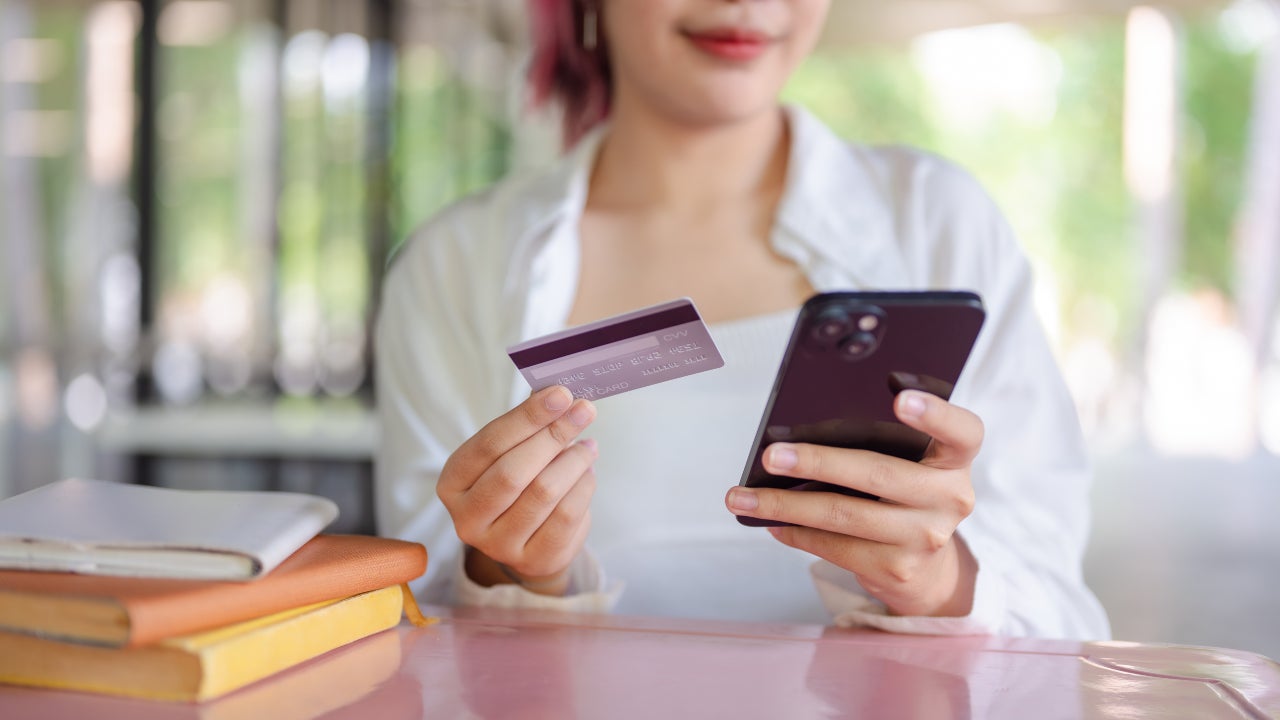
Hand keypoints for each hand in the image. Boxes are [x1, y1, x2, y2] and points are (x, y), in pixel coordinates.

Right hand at [439, 385, 597, 594]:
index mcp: (453, 483)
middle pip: (514, 471)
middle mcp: (467, 519)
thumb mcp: (509, 453)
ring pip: (544, 493)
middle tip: (584, 410)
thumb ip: (526, 424)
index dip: (528, 417)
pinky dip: (584, 486)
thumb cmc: (517, 482)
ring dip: (574, 461)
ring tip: (587, 446)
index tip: (561, 394)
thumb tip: (555, 391)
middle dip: (554, 435)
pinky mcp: (534, 560)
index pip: (490, 443)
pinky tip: (587, 472)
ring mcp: (499, 545)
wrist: (529, 540)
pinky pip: (567, 516)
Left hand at [725, 390, 982, 616]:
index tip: (899, 397)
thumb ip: (882, 444)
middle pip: (877, 473)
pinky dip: (796, 532)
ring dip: (784, 506)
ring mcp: (925, 537)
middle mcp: (950, 498)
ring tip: (741, 497)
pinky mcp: (898, 568)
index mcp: (954, 460)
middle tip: (770, 456)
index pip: (962, 431)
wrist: (928, 571)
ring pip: (844, 515)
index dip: (935, 413)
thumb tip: (798, 433)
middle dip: (816, 463)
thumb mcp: (912, 467)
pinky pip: (835, 547)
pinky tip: (770, 521)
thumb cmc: (904, 496)